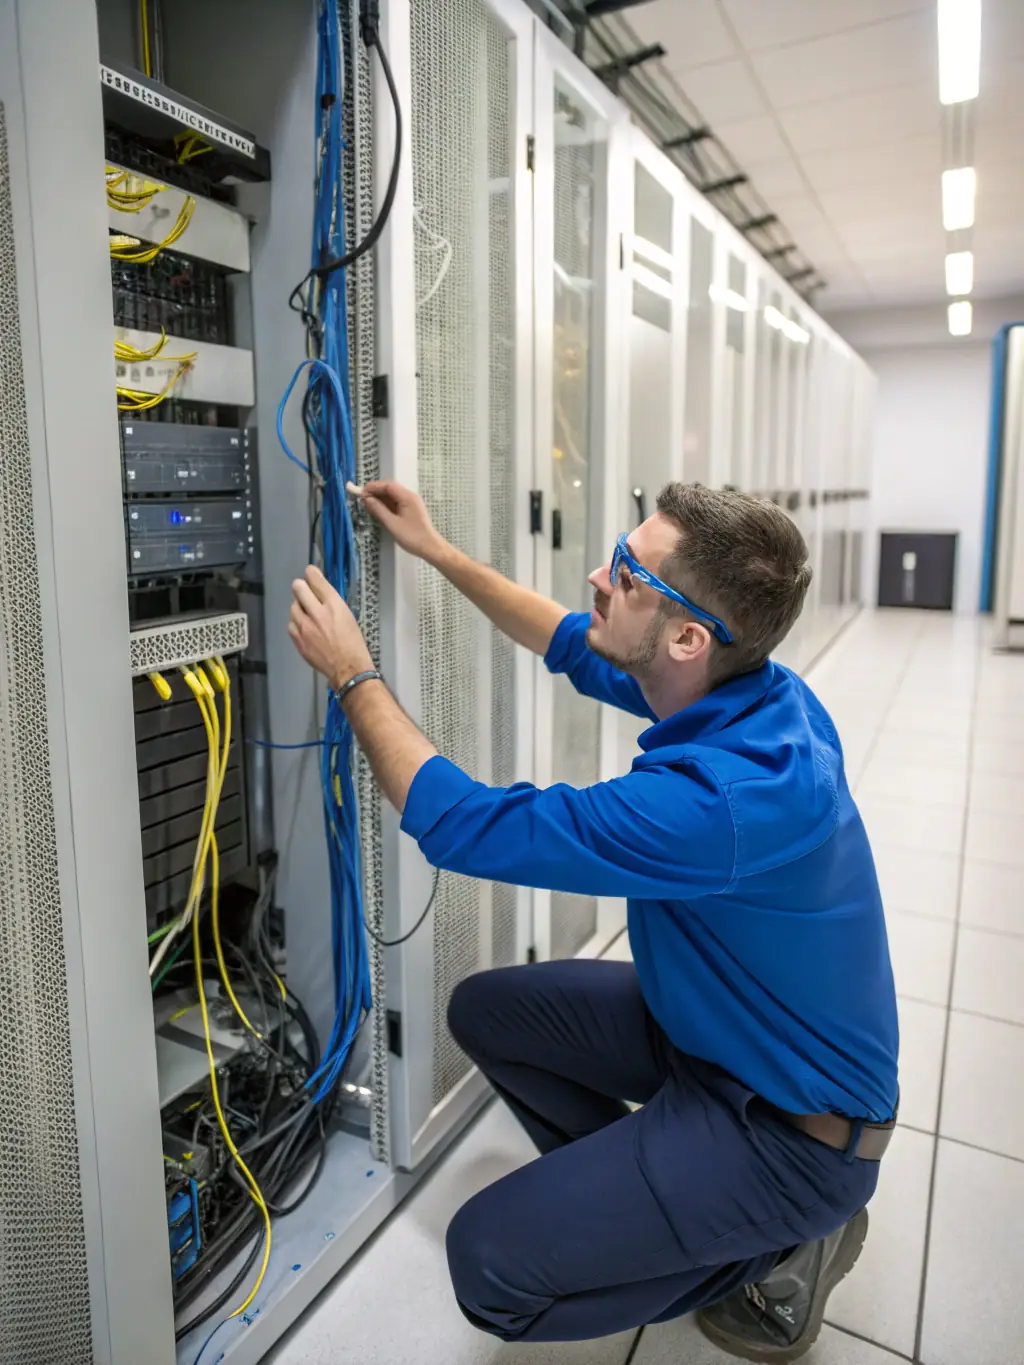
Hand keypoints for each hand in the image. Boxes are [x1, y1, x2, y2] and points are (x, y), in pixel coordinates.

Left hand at [288, 564, 372, 689]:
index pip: (316, 580)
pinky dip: (296, 623)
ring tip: (307, 614)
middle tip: (304, 591)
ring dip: (299, 607)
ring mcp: (305, 627)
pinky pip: (291, 624)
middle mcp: (317, 613)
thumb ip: (332, 603)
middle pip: (298, 588)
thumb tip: (320, 594)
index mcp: (334, 605)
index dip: (311, 573)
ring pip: (293, 606)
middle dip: (301, 587)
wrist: (348, 668)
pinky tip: (304, 628)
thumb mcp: (348, 616)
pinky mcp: (298, 639)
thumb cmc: (354, 643)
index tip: (310, 573)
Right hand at [360, 480, 444, 561]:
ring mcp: (411, 503)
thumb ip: (378, 510)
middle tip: (362, 498)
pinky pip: (396, 502)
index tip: (361, 492)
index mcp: (407, 497)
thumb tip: (366, 499)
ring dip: (380, 498)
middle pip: (390, 488)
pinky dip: (386, 504)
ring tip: (368, 504)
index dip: (373, 487)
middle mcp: (410, 496)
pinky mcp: (411, 510)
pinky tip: (378, 510)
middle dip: (376, 492)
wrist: (430, 547)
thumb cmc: (412, 537)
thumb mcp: (392, 524)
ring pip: (393, 495)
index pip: (388, 486)